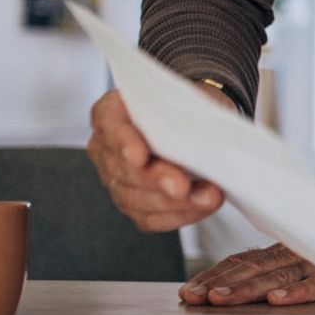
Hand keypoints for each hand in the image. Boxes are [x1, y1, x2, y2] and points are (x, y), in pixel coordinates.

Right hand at [86, 88, 226, 231]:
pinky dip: (178, 215)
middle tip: (182, 186)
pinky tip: (201, 207)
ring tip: (207, 197)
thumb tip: (203, 134)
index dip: (124, 142)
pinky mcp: (133, 204)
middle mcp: (107, 147)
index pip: (110, 124)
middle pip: (123, 169)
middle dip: (156, 180)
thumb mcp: (193, 96)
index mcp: (113, 110)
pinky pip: (149, 217)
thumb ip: (189, 111)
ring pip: (135, 199)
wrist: (200, 124)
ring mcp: (116, 178)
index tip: (140, 156)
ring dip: (174, 203)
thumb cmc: (191, 107)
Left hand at [178, 241, 314, 305]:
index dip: (215, 275)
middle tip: (194, 297)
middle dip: (221, 283)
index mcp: (284, 250)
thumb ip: (276, 268)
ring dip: (249, 288)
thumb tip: (231, 284)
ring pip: (278, 276)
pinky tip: (278, 300)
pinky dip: (298, 292)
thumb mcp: (306, 259)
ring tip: (223, 299)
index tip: (188, 291)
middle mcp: (296, 253)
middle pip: (253, 268)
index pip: (243, 261)